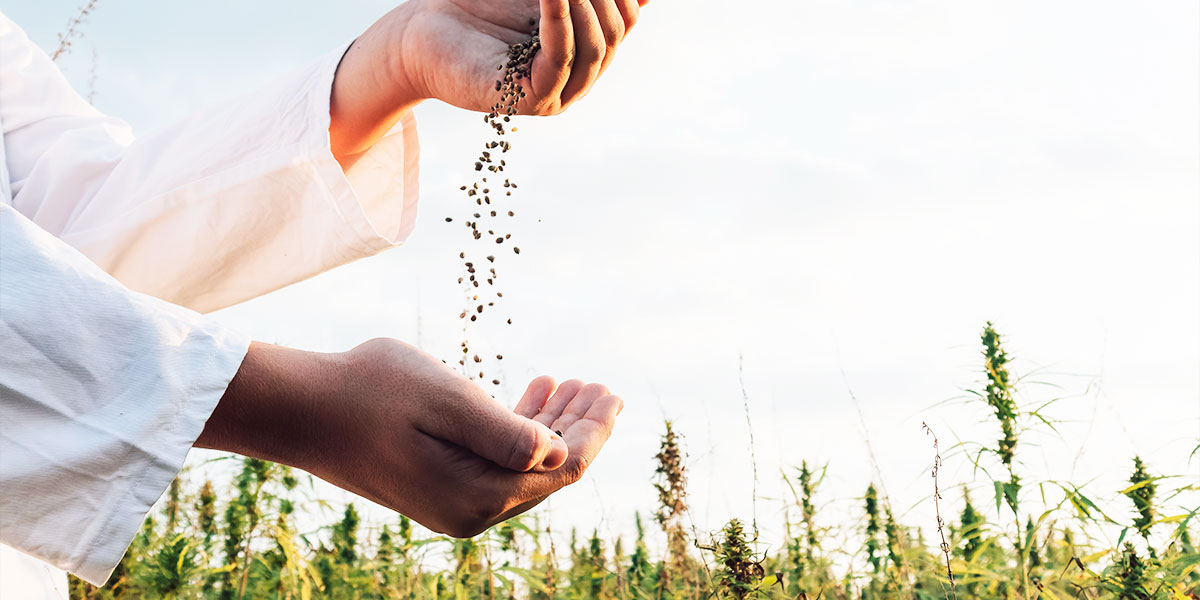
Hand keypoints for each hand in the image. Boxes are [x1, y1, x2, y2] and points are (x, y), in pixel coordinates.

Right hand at [196, 339, 622, 536]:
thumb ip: (506, 431)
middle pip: (549, 473)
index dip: (595, 431)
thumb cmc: (369, 391)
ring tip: (568, 384)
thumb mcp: (446, 400)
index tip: (613, 392)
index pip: (563, 469)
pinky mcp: (438, 488)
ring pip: (525, 467)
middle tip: (598, 385)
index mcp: (476, 495)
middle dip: (580, 427)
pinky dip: (519, 431)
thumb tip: (559, 454)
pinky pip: (497, 464)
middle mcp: (469, 512)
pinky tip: (532, 394)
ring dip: (551, 426)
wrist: (298, 409)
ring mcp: (453, 504)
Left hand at [329, 0, 649, 165]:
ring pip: (595, 49)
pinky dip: (561, 21)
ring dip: (585, 5)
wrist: (421, 34)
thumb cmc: (475, 8)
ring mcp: (554, 96)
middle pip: (615, 35)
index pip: (625, 21)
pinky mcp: (527, 100)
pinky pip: (559, 59)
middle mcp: (575, 81)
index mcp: (582, 55)